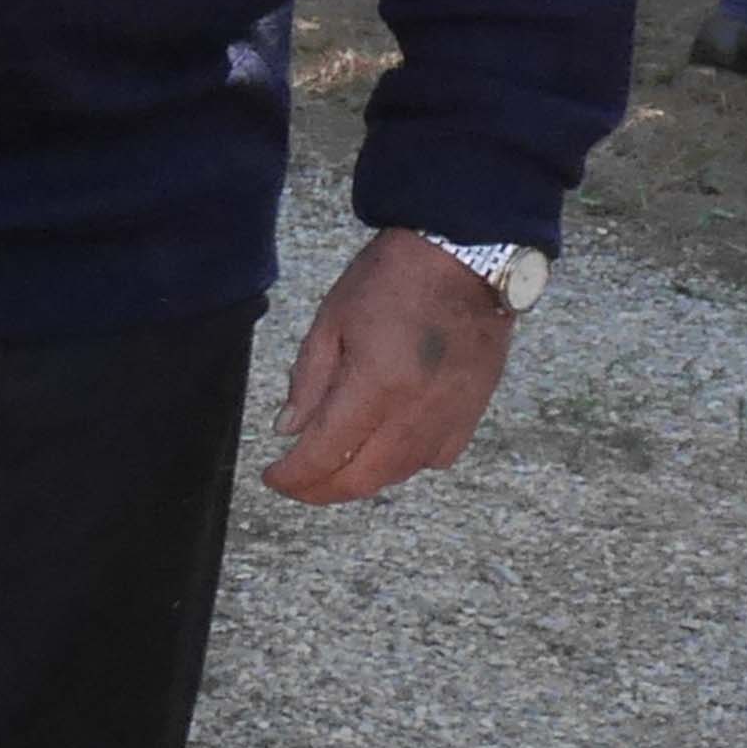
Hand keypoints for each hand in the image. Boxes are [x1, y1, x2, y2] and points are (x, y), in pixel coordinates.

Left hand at [266, 232, 514, 503]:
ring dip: (360, 480)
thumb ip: (308, 381)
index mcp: (378, 383)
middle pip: (362, 479)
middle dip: (321, 490)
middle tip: (295, 484)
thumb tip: (289, 430)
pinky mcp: (473, 413)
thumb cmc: (394, 279)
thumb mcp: (331, 320)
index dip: (294, 476)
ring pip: (398, 474)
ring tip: (330, 466)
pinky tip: (381, 448)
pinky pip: (434, 459)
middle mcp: (418, 410)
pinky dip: (402, 465)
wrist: (466, 257)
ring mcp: (451, 416)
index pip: (326, 453)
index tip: (273, 477)